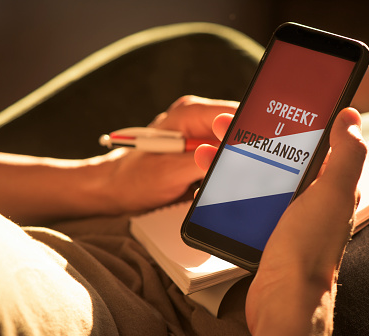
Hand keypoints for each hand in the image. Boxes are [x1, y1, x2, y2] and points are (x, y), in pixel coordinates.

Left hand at [99, 95, 238, 213]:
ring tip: (210, 184)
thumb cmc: (134, 178)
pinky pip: (222, 158)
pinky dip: (221, 173)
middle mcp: (198, 120)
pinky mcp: (200, 151)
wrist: (115, 188)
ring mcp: (199, 135)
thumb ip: (206, 162)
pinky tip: (208, 185)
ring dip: (230, 167)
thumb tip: (236, 159)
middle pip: (238, 131)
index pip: (235, 114)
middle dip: (240, 156)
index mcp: (191, 113)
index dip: (248, 136)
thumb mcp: (172, 171)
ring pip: (232, 148)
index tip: (253, 158)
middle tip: (234, 178)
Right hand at [194, 107, 366, 335]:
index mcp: (329, 185)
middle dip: (251, 139)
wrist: (283, 298)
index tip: (268, 109)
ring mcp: (286, 215)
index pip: (312, 144)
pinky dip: (229, 189)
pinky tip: (212, 183)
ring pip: (258, 177)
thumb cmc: (308, 249)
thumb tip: (350, 117)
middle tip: (225, 127)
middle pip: (278, 157)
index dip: (290, 124)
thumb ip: (346, 154)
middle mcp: (310, 198)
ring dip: (233, 162)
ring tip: (208, 153)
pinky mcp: (266, 229)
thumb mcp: (331, 193)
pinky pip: (246, 201)